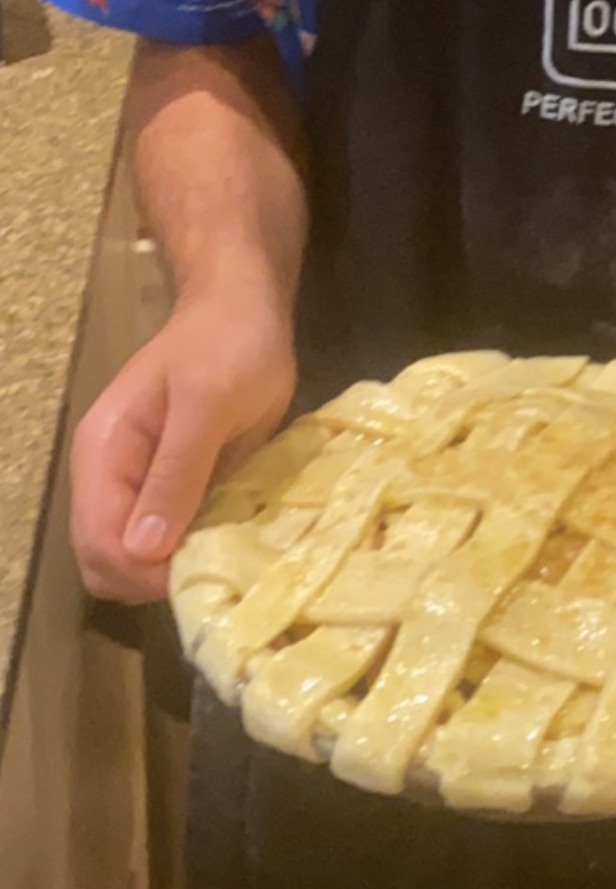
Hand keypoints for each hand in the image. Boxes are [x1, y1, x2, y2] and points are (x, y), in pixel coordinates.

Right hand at [71, 293, 296, 603]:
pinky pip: (163, 544)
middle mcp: (109, 477)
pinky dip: (187, 555)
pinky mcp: (168, 491)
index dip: (141, 570)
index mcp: (103, 452)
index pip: (98, 541)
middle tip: (213, 569)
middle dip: (151, 579)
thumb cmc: (228, 344)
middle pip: (105, 561)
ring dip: (169, 572)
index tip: (198, 571)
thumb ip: (176, 471)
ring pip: (131, 561)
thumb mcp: (208, 402)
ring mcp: (137, 486)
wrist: (245, 310)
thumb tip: (143, 549)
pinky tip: (224, 546)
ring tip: (221, 558)